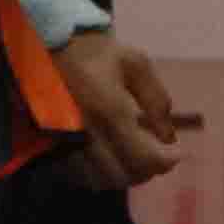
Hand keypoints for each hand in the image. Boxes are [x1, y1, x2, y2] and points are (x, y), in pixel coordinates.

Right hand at [54, 26, 201, 189]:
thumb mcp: (137, 65)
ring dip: (120, 175)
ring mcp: (64, 140)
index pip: (143, 158)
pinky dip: (96, 174)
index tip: (175, 153)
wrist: (48, 44)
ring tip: (132, 160)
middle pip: (120, 175)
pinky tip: (106, 160)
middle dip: (144, 171)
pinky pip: (75, 173)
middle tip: (155, 158)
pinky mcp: (48, 142)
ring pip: (96, 179)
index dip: (165, 162)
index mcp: (110, 111)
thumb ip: (156, 100)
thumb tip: (169, 137)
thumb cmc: (97, 51)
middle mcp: (86, 132)